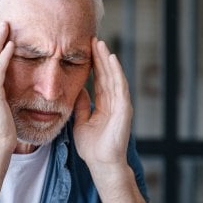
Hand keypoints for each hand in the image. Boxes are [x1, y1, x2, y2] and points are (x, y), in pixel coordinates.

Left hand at [73, 38, 132, 171]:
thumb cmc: (92, 148)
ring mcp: (121, 104)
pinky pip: (120, 86)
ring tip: (100, 44)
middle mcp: (114, 102)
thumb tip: (78, 90)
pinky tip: (111, 59)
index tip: (85, 50)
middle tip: (93, 39)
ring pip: (113, 76)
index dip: (93, 65)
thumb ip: (81, 106)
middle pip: (106, 75)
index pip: (99, 80)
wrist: (101, 164)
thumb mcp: (80, 123)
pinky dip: (116, 72)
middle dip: (100, 57)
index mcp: (104, 105)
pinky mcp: (124, 108)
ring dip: (107, 60)